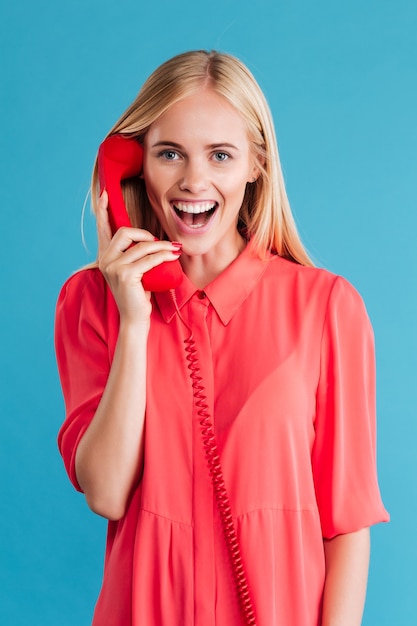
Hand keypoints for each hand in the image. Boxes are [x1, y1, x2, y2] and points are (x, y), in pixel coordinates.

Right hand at [96, 191, 180, 323]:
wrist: (134, 319)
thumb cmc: (137, 296)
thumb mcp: (134, 272)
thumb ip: (135, 256)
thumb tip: (151, 240)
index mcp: (105, 257)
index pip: (102, 228)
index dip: (103, 209)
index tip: (105, 193)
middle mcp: (105, 260)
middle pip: (125, 232)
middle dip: (145, 234)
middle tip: (160, 243)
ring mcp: (113, 267)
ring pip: (141, 246)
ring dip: (161, 246)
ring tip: (174, 250)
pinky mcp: (125, 275)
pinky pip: (149, 259)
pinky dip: (163, 256)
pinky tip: (173, 256)